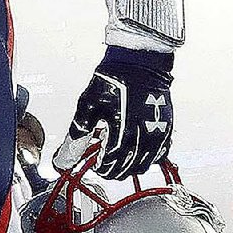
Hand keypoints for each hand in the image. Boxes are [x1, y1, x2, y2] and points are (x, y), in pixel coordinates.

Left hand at [54, 47, 173, 179]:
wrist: (139, 62)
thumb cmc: (114, 79)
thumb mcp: (88, 105)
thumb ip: (78, 134)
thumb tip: (65, 156)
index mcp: (122, 134)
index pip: (110, 166)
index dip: (100, 167)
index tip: (94, 163)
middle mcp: (143, 138)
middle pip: (127, 170)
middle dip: (112, 169)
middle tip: (103, 159)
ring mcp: (158, 135)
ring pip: (144, 166)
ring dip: (129, 165)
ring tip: (118, 153)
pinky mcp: (167, 130)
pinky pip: (158, 155)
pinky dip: (146, 157)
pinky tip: (136, 148)